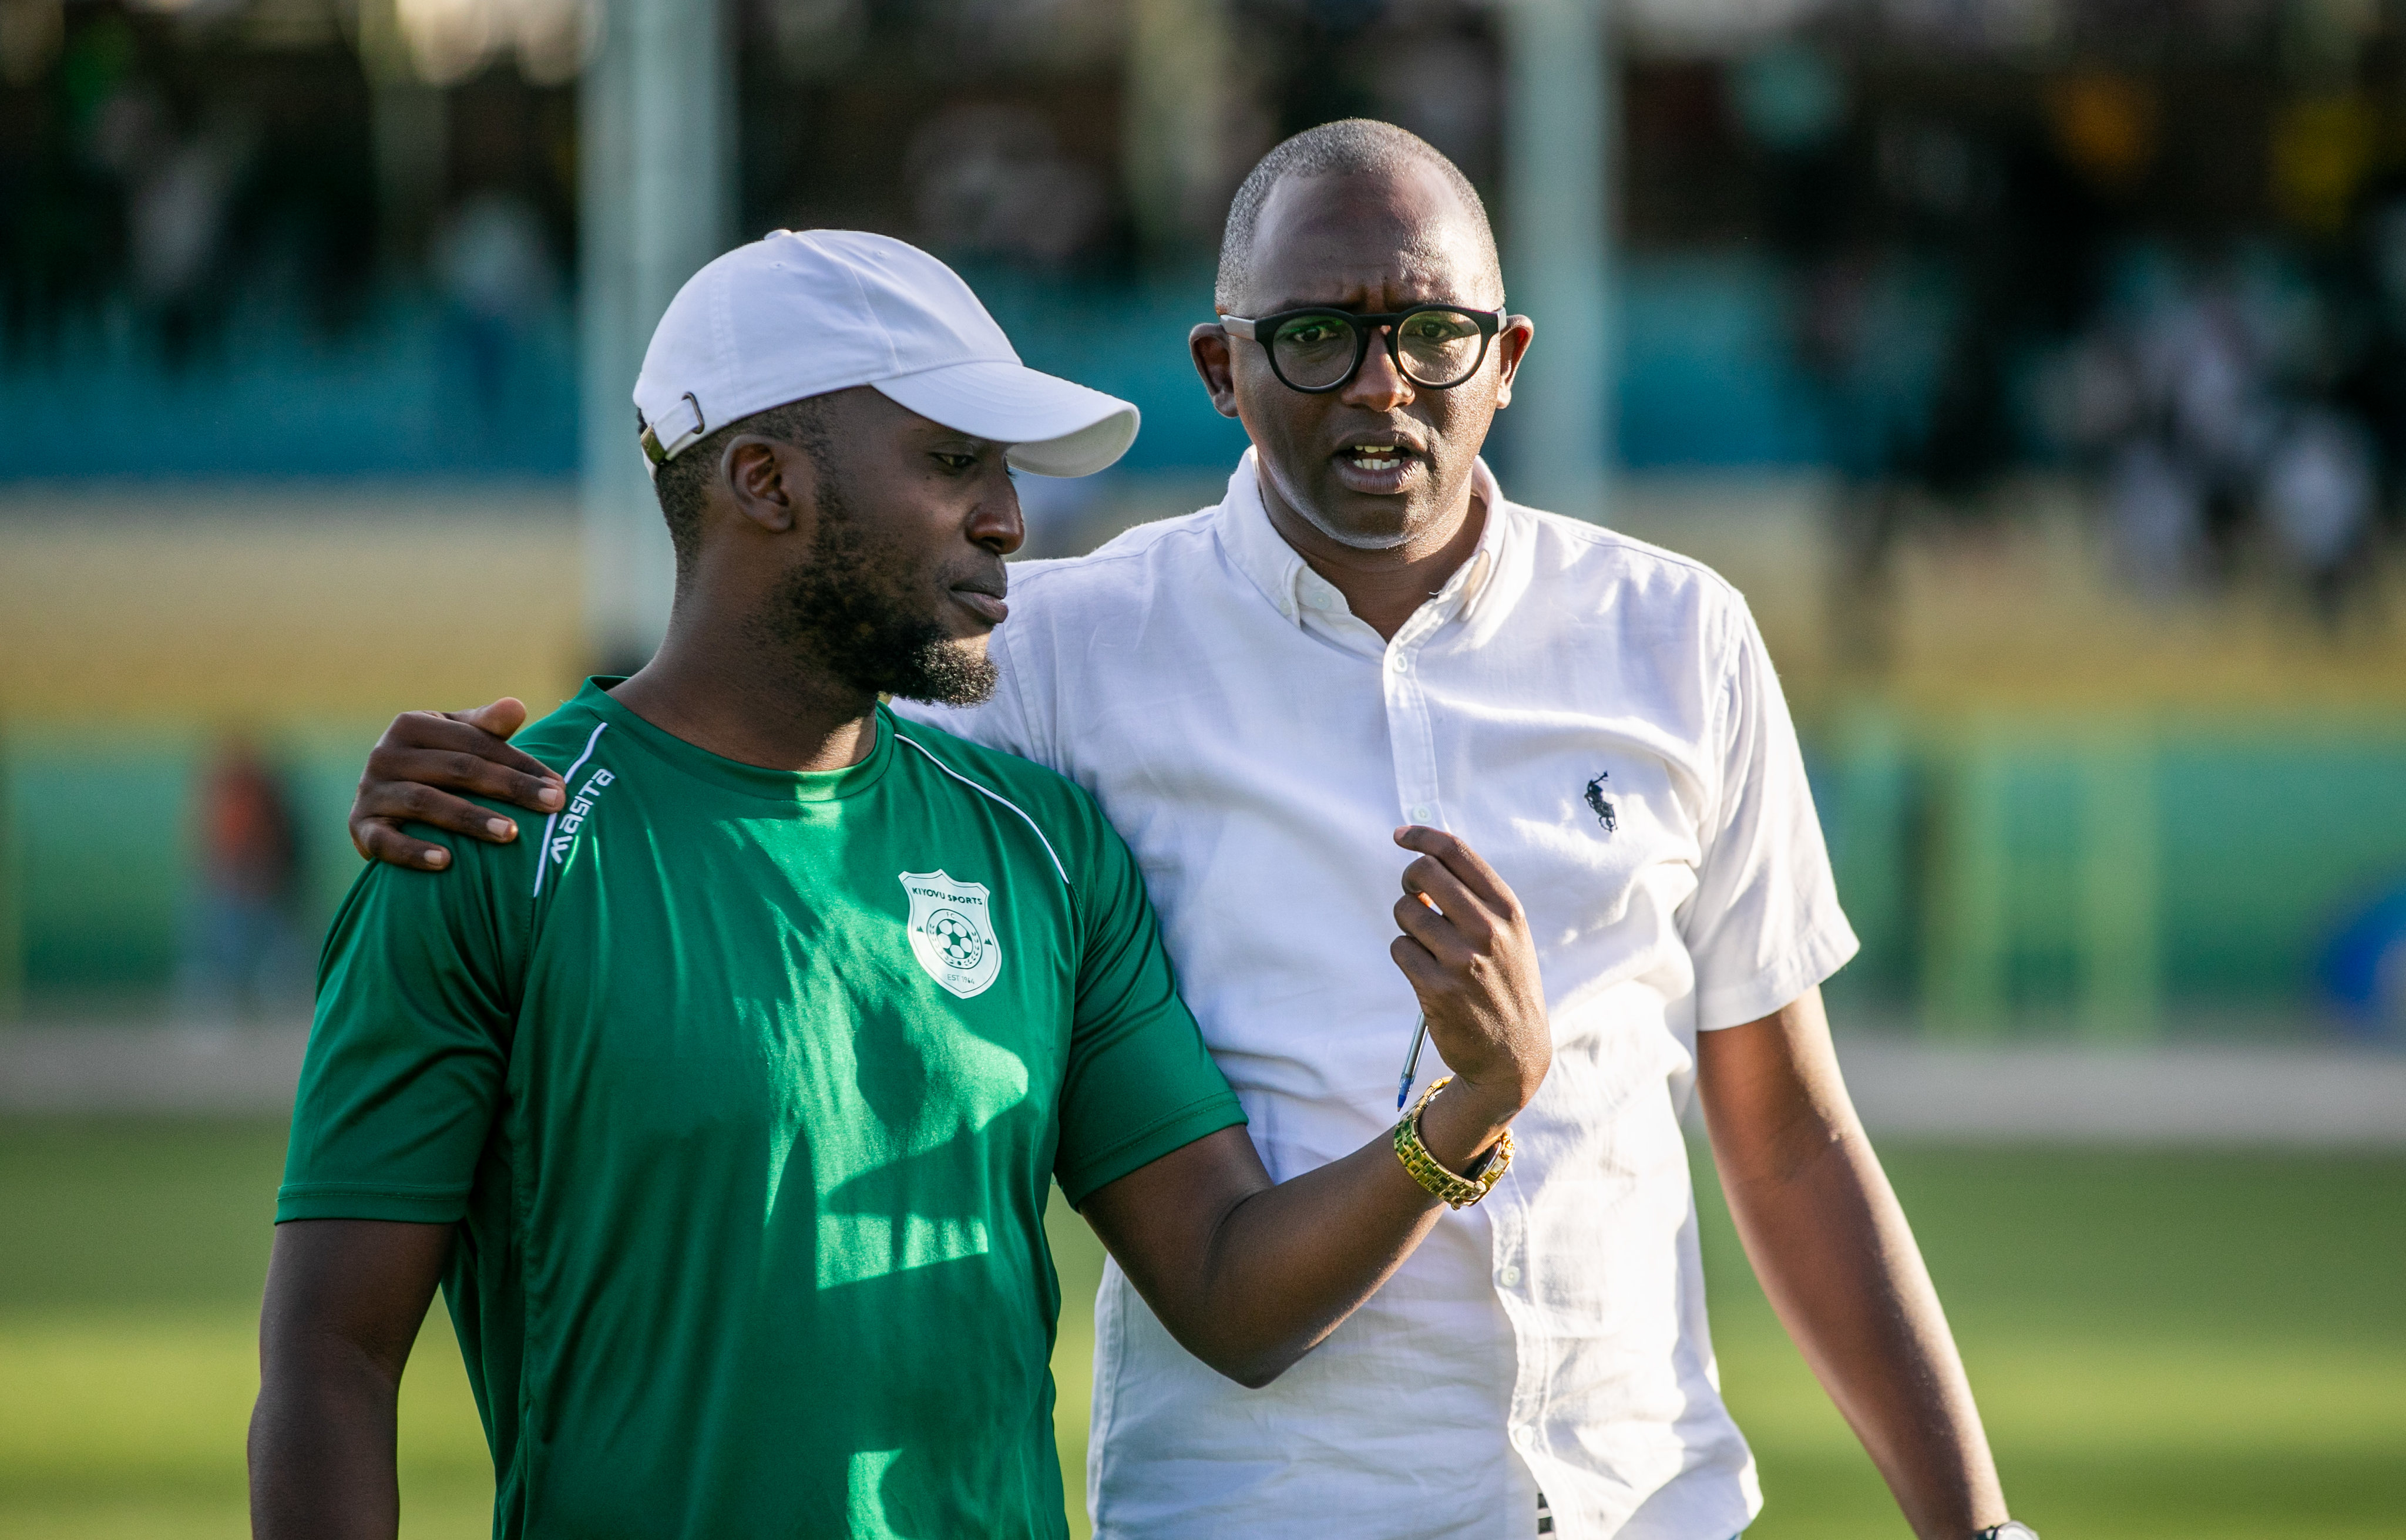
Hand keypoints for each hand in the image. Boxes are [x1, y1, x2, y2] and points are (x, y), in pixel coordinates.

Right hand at [349, 699, 566, 870]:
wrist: (383, 803)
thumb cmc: (436, 766)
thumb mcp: (458, 741)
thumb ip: (487, 727)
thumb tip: (517, 707)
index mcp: (411, 725)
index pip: (476, 743)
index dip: (520, 763)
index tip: (560, 786)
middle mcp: (385, 754)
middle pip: (457, 769)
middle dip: (509, 787)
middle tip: (554, 806)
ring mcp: (371, 792)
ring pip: (425, 803)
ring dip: (470, 819)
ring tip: (510, 834)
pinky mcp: (360, 828)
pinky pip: (386, 842)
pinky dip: (414, 852)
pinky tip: (446, 862)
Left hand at [1388, 825, 1550, 1160]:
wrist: (1514, 1056)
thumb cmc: (1507, 986)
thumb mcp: (1509, 936)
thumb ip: (1475, 899)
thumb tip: (1422, 862)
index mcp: (1508, 910)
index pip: (1456, 853)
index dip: (1421, 836)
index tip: (1400, 836)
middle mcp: (1489, 930)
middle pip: (1423, 872)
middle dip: (1410, 880)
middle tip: (1415, 896)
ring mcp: (1463, 960)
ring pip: (1405, 911)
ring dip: (1407, 923)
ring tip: (1427, 944)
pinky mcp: (1437, 989)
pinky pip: (1399, 949)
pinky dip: (1405, 954)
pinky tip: (1424, 971)